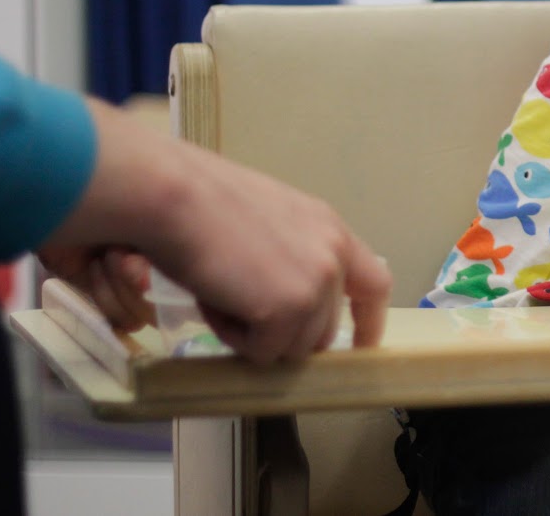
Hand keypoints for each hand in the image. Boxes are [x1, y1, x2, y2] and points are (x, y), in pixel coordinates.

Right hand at [42, 101, 393, 364]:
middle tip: (239, 303)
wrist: (175, 196)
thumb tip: (288, 303)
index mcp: (331, 229)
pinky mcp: (288, 311)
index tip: (361, 348)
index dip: (368, 322)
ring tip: (222, 291)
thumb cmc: (204, 203)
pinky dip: (231, 335)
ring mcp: (316, 284)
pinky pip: (260, 352)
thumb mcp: (270, 224)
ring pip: (291, 347)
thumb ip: (293, 258)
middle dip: (284, 333)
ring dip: (253, 333)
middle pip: (323, 331)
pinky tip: (214, 298)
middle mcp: (333, 256)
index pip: (374, 284)